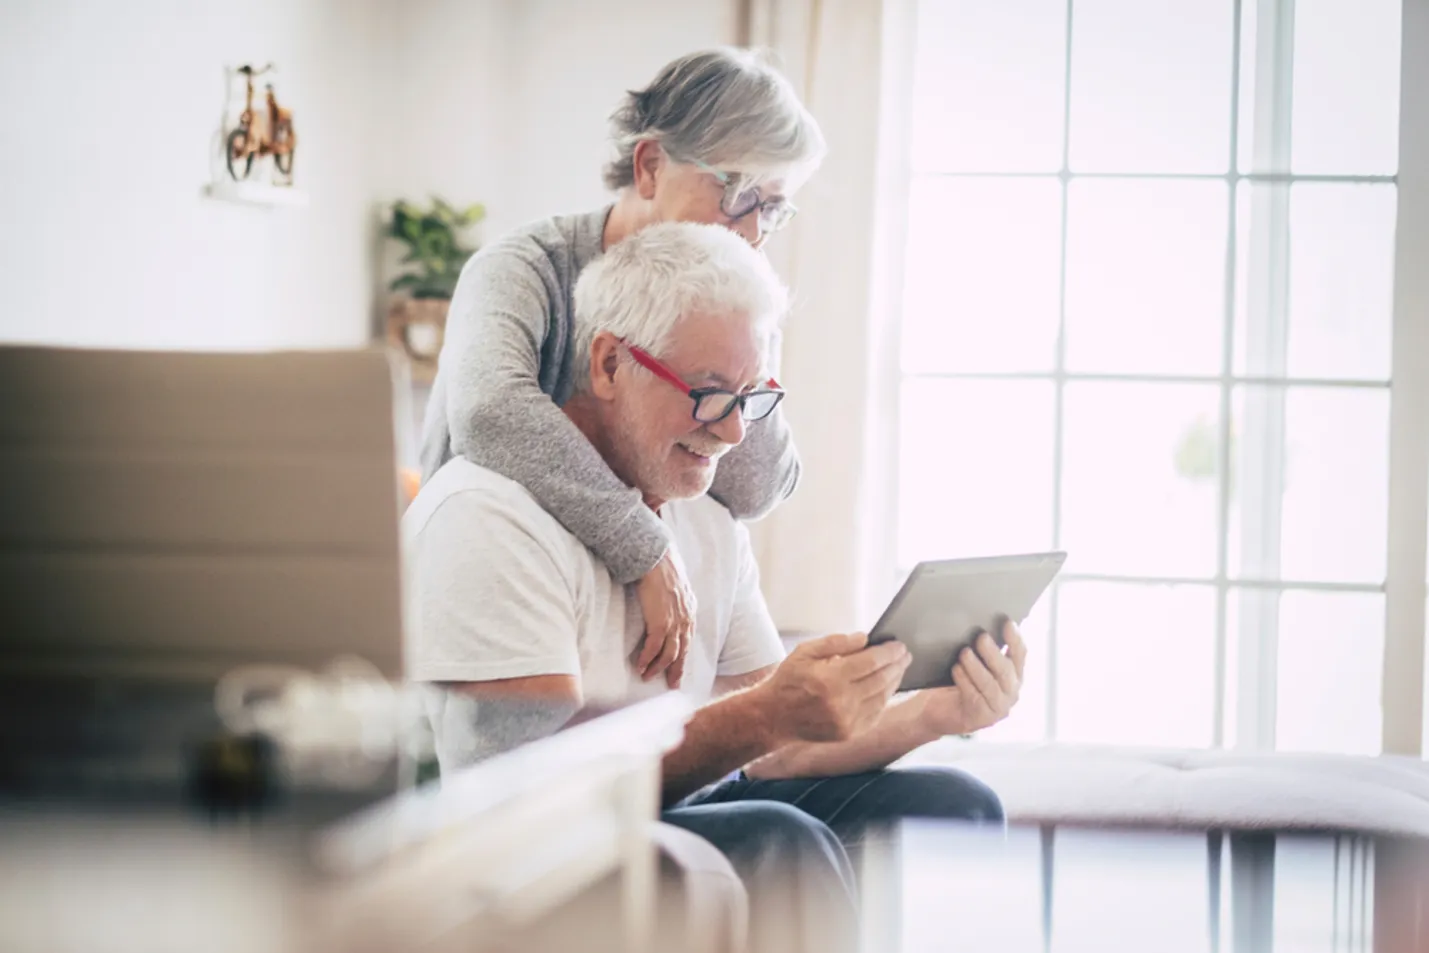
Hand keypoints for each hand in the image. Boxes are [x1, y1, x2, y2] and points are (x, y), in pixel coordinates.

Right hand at [634, 548, 695, 686]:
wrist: (658, 560)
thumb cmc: (664, 569)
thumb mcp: (677, 587)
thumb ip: (676, 600)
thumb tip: (668, 605)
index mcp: (690, 612)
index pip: (688, 640)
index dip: (683, 656)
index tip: (678, 669)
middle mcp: (685, 620)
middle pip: (682, 652)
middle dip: (676, 670)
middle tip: (671, 684)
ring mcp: (674, 623)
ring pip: (668, 654)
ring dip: (658, 668)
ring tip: (647, 677)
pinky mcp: (660, 623)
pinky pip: (654, 648)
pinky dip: (647, 659)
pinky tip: (641, 666)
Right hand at [753, 632, 911, 743]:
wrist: (774, 717)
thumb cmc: (789, 680)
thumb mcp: (805, 651)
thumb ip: (835, 642)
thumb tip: (864, 638)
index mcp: (830, 678)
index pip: (871, 662)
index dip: (889, 652)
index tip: (900, 645)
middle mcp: (841, 701)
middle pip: (881, 679)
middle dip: (897, 665)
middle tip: (905, 654)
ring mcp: (847, 720)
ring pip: (882, 697)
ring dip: (894, 681)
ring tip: (899, 669)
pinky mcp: (849, 733)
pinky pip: (875, 714)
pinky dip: (884, 699)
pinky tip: (887, 688)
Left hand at [919, 616, 1026, 736]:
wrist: (939, 711)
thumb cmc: (958, 682)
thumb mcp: (975, 664)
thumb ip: (983, 650)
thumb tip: (980, 626)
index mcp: (1013, 676)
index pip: (1020, 655)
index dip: (1015, 639)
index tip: (1007, 622)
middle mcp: (1011, 693)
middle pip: (1006, 671)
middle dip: (993, 653)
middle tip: (981, 638)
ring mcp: (998, 708)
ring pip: (990, 685)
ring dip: (976, 667)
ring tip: (965, 653)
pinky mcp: (981, 718)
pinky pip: (974, 697)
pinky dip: (965, 681)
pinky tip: (956, 670)